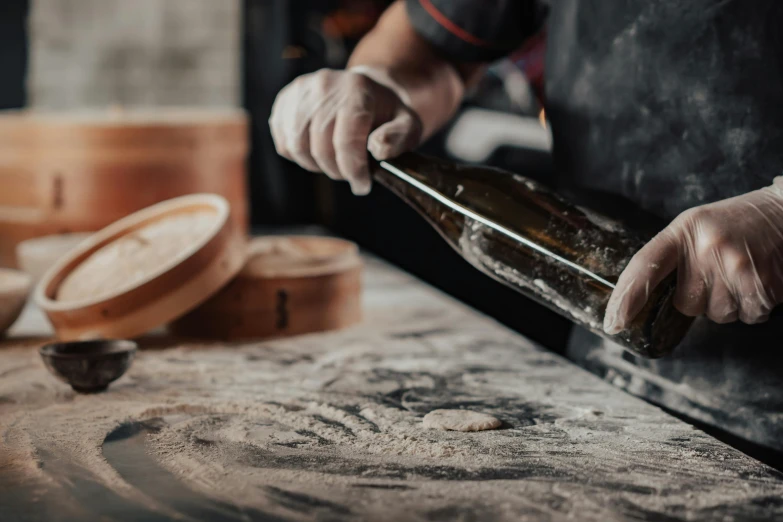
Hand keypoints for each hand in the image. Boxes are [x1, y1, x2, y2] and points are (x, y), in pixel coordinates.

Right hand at [268, 68, 421, 194]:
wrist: (365, 90)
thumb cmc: (386, 114)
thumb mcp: (407, 125)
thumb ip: (399, 138)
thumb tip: (378, 148)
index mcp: (357, 89)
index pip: (346, 140)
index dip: (353, 170)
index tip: (362, 185)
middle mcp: (325, 84)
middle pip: (321, 147)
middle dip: (337, 170)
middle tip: (350, 173)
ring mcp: (301, 90)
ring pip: (297, 147)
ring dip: (316, 165)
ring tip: (334, 161)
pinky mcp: (286, 99)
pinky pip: (283, 142)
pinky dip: (299, 156)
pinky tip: (318, 151)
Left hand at [604, 178, 782, 333]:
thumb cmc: (737, 223)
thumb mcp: (696, 228)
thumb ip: (673, 258)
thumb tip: (643, 300)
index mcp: (683, 232)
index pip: (644, 267)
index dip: (625, 298)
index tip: (613, 322)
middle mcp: (705, 248)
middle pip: (686, 304)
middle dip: (701, 297)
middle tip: (720, 270)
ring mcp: (734, 265)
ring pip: (717, 315)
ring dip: (729, 303)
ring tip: (742, 272)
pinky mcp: (762, 283)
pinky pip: (747, 316)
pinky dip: (753, 306)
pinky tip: (757, 281)